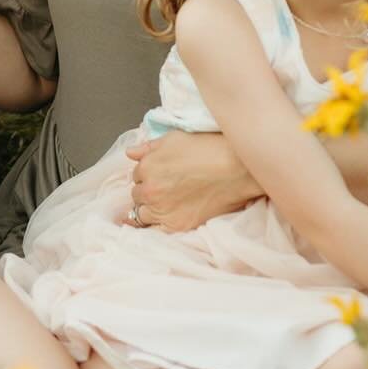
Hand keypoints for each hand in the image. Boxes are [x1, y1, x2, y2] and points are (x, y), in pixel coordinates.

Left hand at [123, 130, 256, 231]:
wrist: (237, 169)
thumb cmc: (209, 149)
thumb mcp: (175, 138)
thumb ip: (148, 147)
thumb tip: (130, 153)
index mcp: (147, 167)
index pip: (136, 174)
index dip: (148, 174)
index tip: (161, 174)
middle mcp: (150, 190)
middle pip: (138, 194)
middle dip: (148, 190)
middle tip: (166, 188)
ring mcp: (162, 210)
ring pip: (142, 213)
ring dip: (150, 208)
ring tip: (165, 204)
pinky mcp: (177, 225)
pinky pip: (155, 230)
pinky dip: (156, 226)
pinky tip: (161, 220)